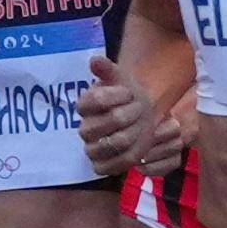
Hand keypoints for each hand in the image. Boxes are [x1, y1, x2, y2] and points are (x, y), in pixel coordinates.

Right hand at [76, 56, 190, 175]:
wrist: (138, 115)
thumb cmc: (127, 96)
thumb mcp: (121, 78)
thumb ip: (108, 69)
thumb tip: (94, 60)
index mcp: (85, 105)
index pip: (96, 100)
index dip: (117, 95)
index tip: (130, 92)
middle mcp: (85, 128)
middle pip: (108, 122)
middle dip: (131, 114)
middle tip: (140, 110)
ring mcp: (91, 148)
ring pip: (112, 144)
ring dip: (134, 134)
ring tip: (142, 126)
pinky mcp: (101, 164)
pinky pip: (109, 167)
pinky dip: (127, 157)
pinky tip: (138, 146)